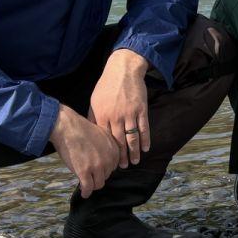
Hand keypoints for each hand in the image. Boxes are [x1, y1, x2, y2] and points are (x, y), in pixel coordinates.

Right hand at [50, 104, 121, 197]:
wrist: (68, 127)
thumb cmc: (81, 129)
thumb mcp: (102, 134)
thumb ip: (107, 146)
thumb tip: (105, 156)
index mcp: (114, 151)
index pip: (112, 167)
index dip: (103, 169)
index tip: (96, 170)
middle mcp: (108, 160)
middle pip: (106, 176)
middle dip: (98, 176)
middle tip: (89, 175)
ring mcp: (97, 167)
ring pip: (98, 184)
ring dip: (92, 185)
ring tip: (87, 185)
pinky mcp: (85, 172)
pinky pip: (88, 188)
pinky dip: (86, 192)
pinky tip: (83, 193)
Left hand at [89, 48, 151, 167]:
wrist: (123, 70)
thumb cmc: (106, 86)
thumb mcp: (94, 100)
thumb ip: (93, 117)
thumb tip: (91, 133)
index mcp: (103, 115)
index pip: (105, 139)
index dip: (108, 152)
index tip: (108, 161)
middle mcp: (116, 117)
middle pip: (119, 141)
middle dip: (121, 156)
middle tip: (122, 167)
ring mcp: (130, 113)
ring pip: (132, 137)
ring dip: (133, 152)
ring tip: (134, 162)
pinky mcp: (141, 109)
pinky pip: (144, 128)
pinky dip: (145, 139)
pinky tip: (145, 148)